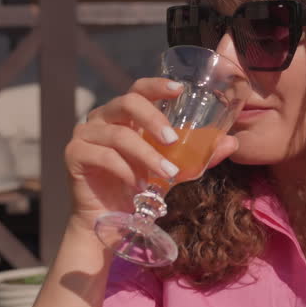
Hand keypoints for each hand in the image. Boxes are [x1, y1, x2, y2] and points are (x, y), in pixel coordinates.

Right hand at [64, 77, 238, 231]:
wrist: (108, 221)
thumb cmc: (139, 188)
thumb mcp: (172, 170)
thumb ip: (197, 156)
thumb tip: (232, 143)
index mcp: (123, 115)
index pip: (138, 89)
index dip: (157, 86)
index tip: (179, 90)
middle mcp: (101, 118)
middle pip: (127, 102)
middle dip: (153, 119)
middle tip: (173, 141)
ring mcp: (84, 134)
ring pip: (118, 135)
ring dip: (146, 155)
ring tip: (166, 175)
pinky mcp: (73, 155)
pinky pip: (102, 156)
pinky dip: (125, 171)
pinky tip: (138, 186)